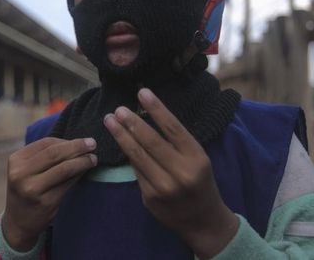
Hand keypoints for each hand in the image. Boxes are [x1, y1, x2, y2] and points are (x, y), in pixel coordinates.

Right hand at [3, 137, 96, 250]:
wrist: (18, 222)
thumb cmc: (27, 189)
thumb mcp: (26, 169)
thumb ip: (45, 156)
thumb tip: (76, 143)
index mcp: (16, 160)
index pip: (46, 143)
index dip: (66, 140)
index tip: (82, 141)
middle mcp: (21, 173)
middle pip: (55, 153)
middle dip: (77, 146)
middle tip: (93, 144)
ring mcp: (32, 189)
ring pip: (64, 168)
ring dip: (82, 161)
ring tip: (93, 159)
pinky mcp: (46, 202)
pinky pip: (68, 184)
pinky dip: (79, 175)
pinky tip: (85, 171)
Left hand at [103, 88, 238, 258]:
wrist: (203, 220)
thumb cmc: (199, 181)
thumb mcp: (197, 159)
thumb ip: (175, 142)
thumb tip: (144, 117)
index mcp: (196, 157)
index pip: (173, 127)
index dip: (157, 108)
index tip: (142, 92)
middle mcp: (181, 172)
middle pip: (150, 141)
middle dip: (131, 122)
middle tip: (118, 109)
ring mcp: (164, 187)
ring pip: (137, 155)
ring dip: (120, 136)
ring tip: (109, 121)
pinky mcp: (150, 198)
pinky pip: (135, 171)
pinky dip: (128, 155)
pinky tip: (119, 141)